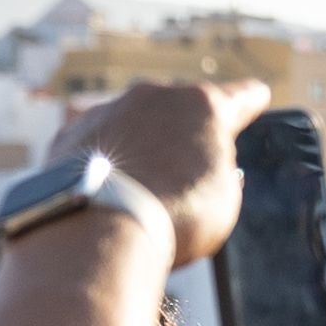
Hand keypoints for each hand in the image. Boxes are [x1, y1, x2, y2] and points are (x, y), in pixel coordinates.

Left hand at [36, 77, 268, 264]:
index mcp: (204, 106)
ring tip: (139, 190)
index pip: (239, 96)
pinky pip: (94, 142)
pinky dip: (101, 160)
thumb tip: (204, 165)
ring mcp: (109, 110)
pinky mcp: (70, 133)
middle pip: (180, 111)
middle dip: (184, 135)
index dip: (250, 101)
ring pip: (133, 124)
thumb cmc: (175, 217)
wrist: (100, 229)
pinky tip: (104, 189)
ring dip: (140, 147)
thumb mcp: (224, 199)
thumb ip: (220, 171)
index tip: (255, 97)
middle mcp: (155, 96)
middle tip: (184, 174)